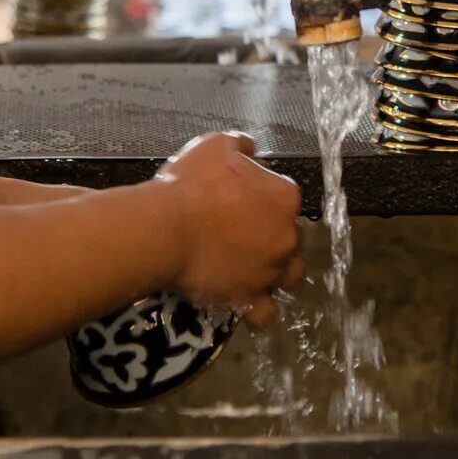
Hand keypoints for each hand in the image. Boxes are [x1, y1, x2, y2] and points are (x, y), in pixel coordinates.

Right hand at [155, 133, 302, 321]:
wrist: (167, 227)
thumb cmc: (191, 184)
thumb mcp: (216, 145)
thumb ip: (241, 145)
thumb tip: (250, 148)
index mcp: (284, 197)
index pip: (284, 198)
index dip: (262, 199)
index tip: (239, 201)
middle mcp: (287, 235)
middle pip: (290, 237)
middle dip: (271, 236)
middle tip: (240, 235)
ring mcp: (271, 270)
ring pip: (289, 276)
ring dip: (275, 272)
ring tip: (251, 269)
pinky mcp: (251, 298)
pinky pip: (266, 314)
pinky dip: (258, 310)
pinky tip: (244, 301)